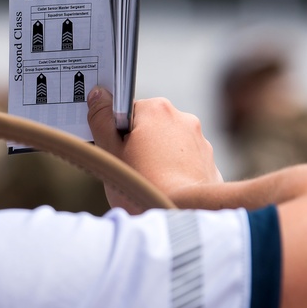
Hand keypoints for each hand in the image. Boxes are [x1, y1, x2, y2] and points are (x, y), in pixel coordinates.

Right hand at [87, 87, 221, 211]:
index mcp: (156, 109)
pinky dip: (174, 169)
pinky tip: (166, 186)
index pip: (126, 112)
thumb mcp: (111, 151)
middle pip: (148, 125)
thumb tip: (98, 95)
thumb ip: (101, 119)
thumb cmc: (143, 183)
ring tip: (149, 180)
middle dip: (138, 143)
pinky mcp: (208, 160)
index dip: (117, 133)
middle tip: (130, 168)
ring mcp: (198, 138)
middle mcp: (181, 117)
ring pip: (166, 143)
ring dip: (157, 156)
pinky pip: (183, 159)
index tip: (117, 152)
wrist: (184, 213)